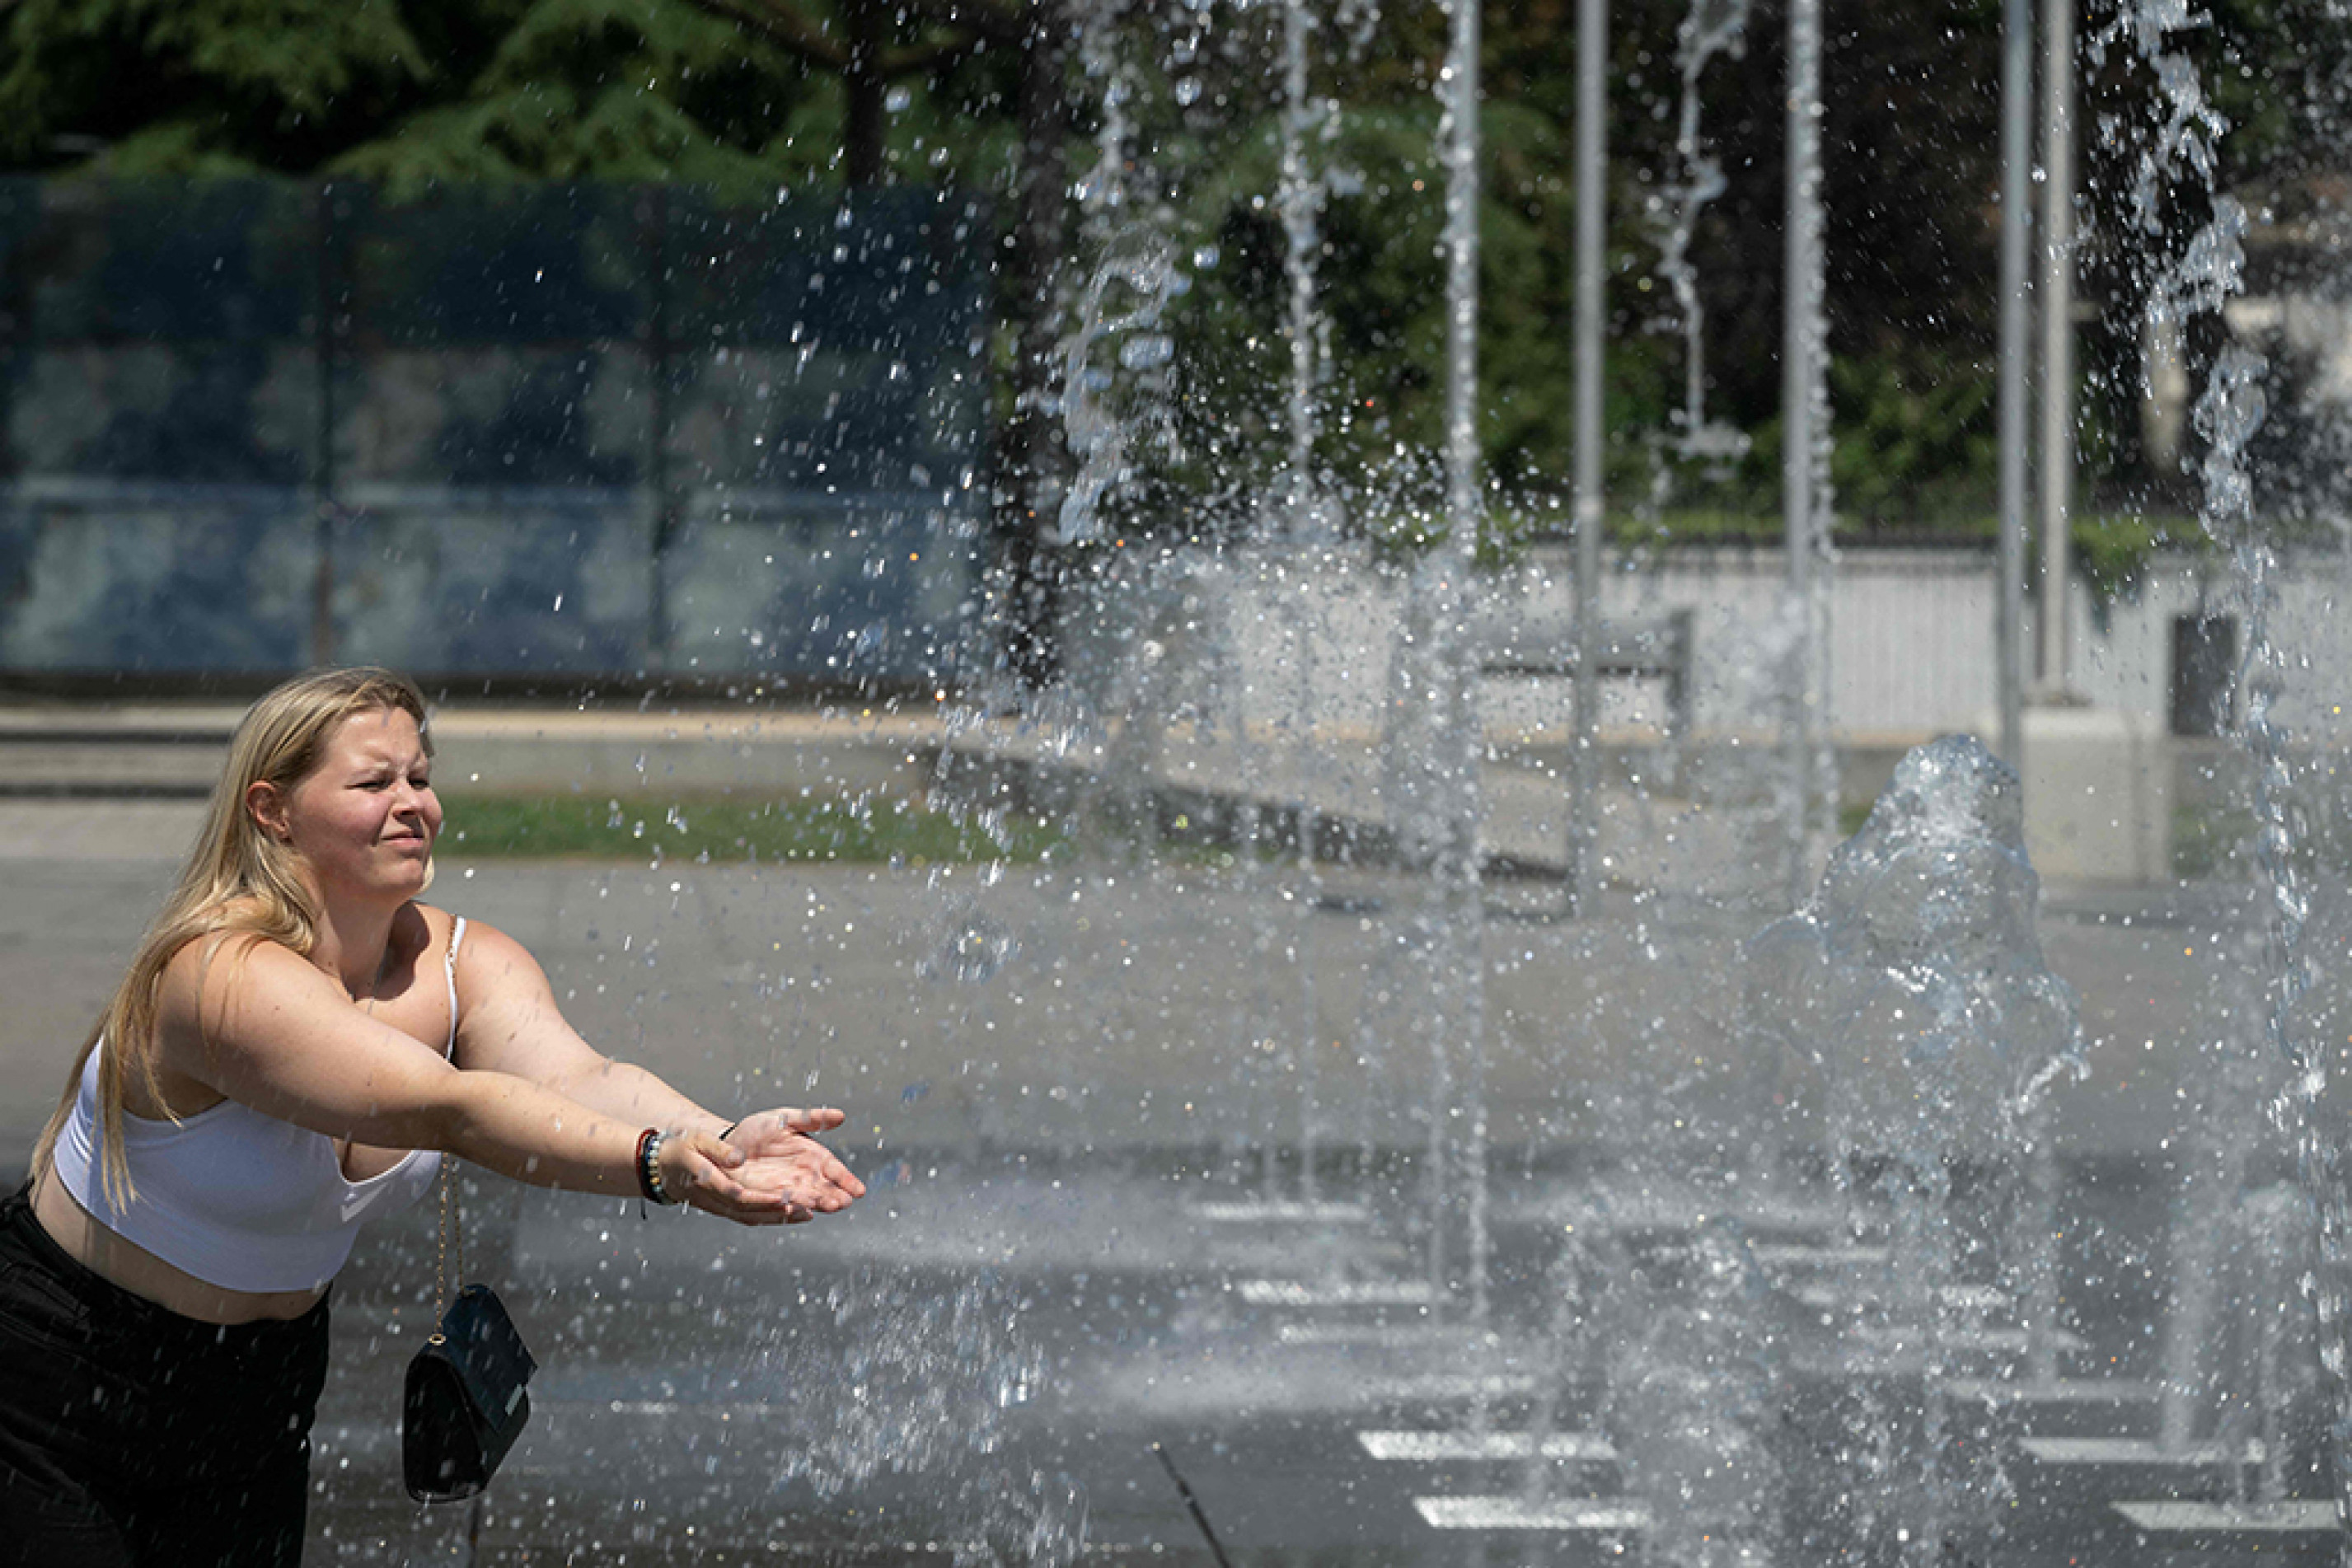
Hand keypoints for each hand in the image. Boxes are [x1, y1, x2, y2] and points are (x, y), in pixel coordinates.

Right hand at [652, 1131, 802, 1225]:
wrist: (661, 1167)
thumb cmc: (681, 1148)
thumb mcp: (697, 1141)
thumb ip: (719, 1149)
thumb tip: (739, 1158)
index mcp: (705, 1180)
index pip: (735, 1194)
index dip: (760, 1198)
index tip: (783, 1198)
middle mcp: (712, 1199)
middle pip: (747, 1211)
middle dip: (776, 1212)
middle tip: (805, 1209)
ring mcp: (716, 1207)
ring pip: (748, 1218)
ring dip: (776, 1218)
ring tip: (805, 1214)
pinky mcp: (721, 1209)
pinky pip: (745, 1217)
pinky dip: (767, 1218)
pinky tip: (788, 1214)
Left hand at [721, 1107, 866, 1219]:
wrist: (728, 1145)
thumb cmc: (759, 1129)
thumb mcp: (785, 1119)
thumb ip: (812, 1118)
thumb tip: (841, 1115)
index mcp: (814, 1156)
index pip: (835, 1170)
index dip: (847, 1180)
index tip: (859, 1190)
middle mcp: (805, 1176)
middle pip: (825, 1188)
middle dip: (835, 1195)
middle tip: (844, 1201)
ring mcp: (788, 1188)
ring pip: (807, 1198)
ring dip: (818, 1203)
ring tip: (829, 1206)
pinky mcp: (769, 1197)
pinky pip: (782, 1203)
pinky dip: (790, 1207)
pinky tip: (798, 1209)